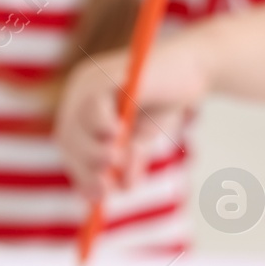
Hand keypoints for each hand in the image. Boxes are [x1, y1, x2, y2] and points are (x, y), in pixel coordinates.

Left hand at [54, 35, 212, 200]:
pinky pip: (93, 105)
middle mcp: (79, 91)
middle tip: (106, 189)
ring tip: (116, 162)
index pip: (69, 145)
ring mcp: (91, 80)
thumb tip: (121, 189)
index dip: (80, 172)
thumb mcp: (142, 139)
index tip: (97, 197)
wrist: (197, 68)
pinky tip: (118, 134)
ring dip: (94, 152)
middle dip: (85, 167)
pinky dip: (102, 126)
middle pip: (68, 137)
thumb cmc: (166, 102)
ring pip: (76, 125)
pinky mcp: (109, 72)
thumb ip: (129, 161)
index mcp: (80, 107)